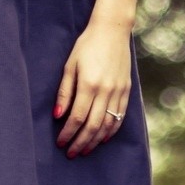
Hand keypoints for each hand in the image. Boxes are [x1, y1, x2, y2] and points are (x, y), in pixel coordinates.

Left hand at [56, 17, 134, 157]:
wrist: (112, 31)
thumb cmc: (86, 46)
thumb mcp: (70, 66)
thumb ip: (64, 92)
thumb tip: (57, 116)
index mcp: (89, 84)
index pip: (77, 117)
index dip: (68, 133)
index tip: (60, 142)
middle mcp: (106, 91)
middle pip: (92, 126)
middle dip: (80, 142)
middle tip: (71, 153)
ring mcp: (118, 92)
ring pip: (107, 125)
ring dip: (95, 141)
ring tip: (85, 150)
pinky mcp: (126, 91)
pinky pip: (119, 117)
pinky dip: (110, 131)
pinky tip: (102, 138)